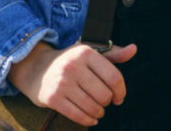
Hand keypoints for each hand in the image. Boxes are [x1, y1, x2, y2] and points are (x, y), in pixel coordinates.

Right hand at [9, 41, 136, 126]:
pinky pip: (78, 115)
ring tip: (98, 110)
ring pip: (92, 106)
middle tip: (104, 102)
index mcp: (85, 52)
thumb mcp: (89, 52)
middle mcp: (73, 66)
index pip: (114, 77)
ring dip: (99, 112)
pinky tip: (92, 118)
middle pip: (104, 94)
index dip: (121, 91)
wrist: (36, 69)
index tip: (119, 97)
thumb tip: (134, 49)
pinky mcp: (53, 98)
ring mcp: (62, 83)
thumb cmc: (70, 61)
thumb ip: (113, 53)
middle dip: (107, 102)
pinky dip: (89, 120)